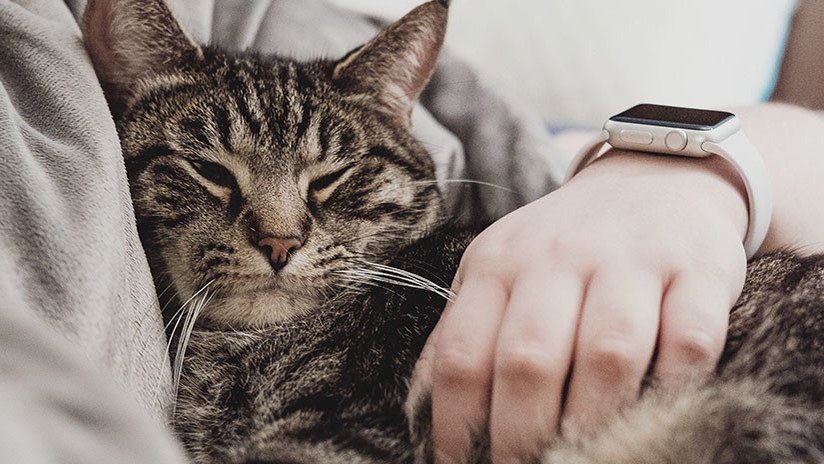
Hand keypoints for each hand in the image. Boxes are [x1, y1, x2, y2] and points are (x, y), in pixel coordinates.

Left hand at [409, 149, 749, 462]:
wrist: (653, 176)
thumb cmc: (565, 243)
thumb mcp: (498, 268)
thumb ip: (463, 330)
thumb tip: (423, 405)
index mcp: (498, 265)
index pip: (462, 353)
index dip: (455, 422)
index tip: (459, 462)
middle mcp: (558, 258)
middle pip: (529, 360)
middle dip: (520, 433)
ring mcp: (630, 261)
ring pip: (608, 353)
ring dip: (595, 420)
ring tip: (583, 455)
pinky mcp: (696, 271)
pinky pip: (688, 340)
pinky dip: (674, 386)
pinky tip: (657, 409)